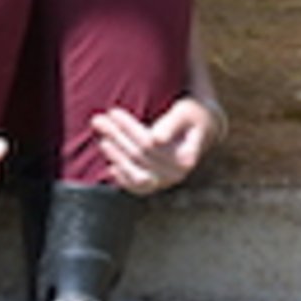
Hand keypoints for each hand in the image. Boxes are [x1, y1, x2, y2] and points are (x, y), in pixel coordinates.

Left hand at [90, 97, 219, 196]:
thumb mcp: (185, 112)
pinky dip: (124, 179)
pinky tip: (112, 168)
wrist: (202, 130)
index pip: (149, 142)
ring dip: (116, 156)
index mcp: (186, 154)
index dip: (129, 128)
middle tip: (98, 119)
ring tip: (102, 138)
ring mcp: (168, 181)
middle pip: (140, 155)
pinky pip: (138, 188)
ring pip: (136, 172)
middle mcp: (178, 173)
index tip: (113, 112)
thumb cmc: (191, 116)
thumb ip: (172, 124)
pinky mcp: (159, 185)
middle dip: (117, 136)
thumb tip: (157, 139)